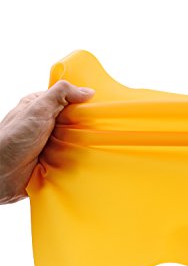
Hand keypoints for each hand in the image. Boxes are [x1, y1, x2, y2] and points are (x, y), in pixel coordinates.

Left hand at [0, 81, 94, 204]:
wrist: (2, 174)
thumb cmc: (12, 139)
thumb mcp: (37, 109)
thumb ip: (61, 94)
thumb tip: (89, 91)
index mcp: (40, 107)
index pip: (68, 101)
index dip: (83, 103)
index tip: (99, 108)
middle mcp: (45, 125)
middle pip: (75, 122)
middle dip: (86, 126)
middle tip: (99, 128)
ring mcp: (50, 144)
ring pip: (76, 141)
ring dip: (84, 145)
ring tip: (95, 146)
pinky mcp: (54, 162)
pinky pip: (74, 159)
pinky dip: (80, 160)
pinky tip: (87, 159)